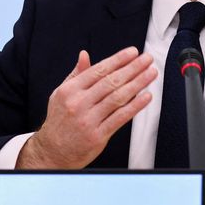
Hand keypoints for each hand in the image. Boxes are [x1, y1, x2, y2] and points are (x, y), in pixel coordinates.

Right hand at [16, 46, 156, 168]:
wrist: (53, 152)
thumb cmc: (60, 121)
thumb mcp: (61, 94)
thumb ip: (76, 74)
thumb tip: (84, 55)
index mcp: (70, 90)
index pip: (98, 70)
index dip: (118, 59)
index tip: (132, 52)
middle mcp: (78, 103)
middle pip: (111, 82)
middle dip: (133, 68)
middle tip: (147, 59)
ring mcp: (88, 120)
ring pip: (118, 97)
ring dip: (138, 83)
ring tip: (150, 74)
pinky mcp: (98, 136)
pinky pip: (120, 117)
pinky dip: (135, 106)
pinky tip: (146, 97)